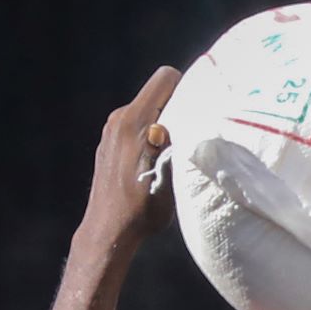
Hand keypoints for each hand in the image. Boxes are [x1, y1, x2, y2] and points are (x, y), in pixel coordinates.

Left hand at [80, 66, 181, 250]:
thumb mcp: (170, 175)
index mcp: (133, 120)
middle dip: (179, 107)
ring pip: (148, 111)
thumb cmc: (141, 208)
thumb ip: (179, 142)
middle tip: (195, 133)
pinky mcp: (109, 144)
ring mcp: (111, 131)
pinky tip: (158, 161)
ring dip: (166, 123)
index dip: (187, 87)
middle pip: (158, 94)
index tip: (201, 108)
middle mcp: (119, 119)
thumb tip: (194, 120)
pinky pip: (137, 126)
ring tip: (177, 151)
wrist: (109, 231)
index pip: (165, 78)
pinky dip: (152, 135)